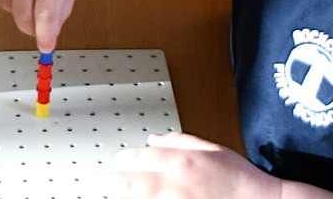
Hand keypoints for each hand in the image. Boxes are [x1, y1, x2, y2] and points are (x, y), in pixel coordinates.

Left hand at [110, 133, 285, 198]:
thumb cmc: (243, 182)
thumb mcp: (212, 150)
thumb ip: (179, 142)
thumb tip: (154, 140)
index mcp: (179, 160)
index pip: (134, 157)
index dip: (118, 162)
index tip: (110, 167)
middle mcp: (173, 183)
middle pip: (124, 180)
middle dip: (103, 182)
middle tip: (89, 185)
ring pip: (133, 196)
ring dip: (118, 194)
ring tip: (104, 194)